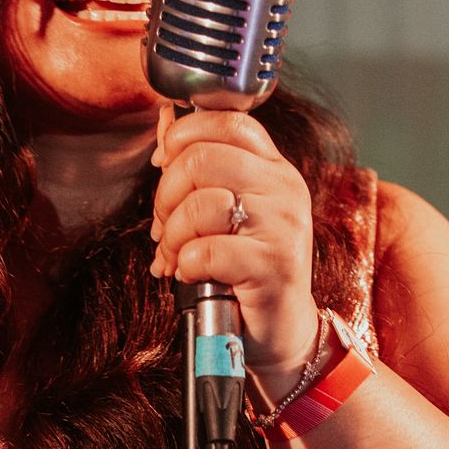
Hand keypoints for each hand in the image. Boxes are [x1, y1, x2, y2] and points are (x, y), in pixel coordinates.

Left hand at [149, 103, 319, 373]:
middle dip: (166, 195)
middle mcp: (284, 189)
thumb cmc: (247, 269)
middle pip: (202, 159)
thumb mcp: (228, 209)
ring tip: (176, 255)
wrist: (280, 329)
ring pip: (201, 204)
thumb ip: (201, 165)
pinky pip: (208, 250)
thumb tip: (164, 119)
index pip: (229, 121)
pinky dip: (187, 264)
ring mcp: (283, 226)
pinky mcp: (273, 265)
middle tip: (163, 226)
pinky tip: (192, 273)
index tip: (163, 163)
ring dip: (173, 236)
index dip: (184, 135)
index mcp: (274, 169)